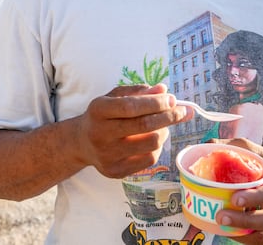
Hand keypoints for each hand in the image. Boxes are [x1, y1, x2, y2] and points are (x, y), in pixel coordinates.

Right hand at [74, 84, 189, 178]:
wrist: (81, 142)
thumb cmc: (103, 115)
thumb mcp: (115, 97)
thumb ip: (138, 92)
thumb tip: (164, 90)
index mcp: (98, 110)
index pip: (131, 106)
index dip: (155, 103)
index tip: (172, 99)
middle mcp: (100, 133)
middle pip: (144, 126)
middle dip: (168, 116)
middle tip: (181, 111)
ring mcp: (107, 155)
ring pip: (151, 144)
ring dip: (164, 132)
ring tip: (162, 126)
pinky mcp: (115, 171)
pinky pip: (149, 159)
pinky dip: (157, 147)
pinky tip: (152, 140)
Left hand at [213, 138, 262, 243]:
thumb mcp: (256, 151)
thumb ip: (232, 147)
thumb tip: (205, 146)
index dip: (257, 197)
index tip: (235, 199)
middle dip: (247, 221)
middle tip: (221, 216)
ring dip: (246, 234)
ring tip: (223, 227)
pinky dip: (248, 240)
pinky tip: (231, 233)